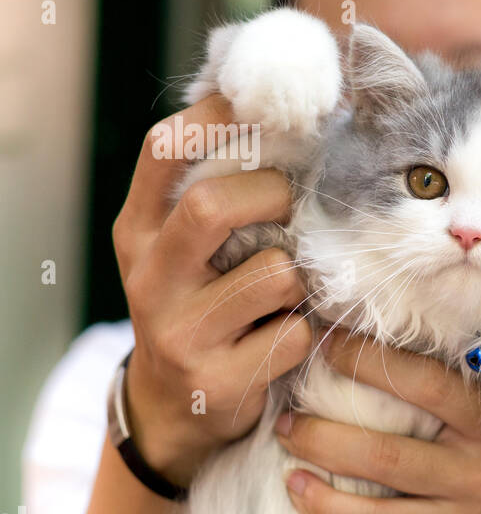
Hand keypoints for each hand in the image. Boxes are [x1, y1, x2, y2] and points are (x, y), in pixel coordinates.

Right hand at [112, 95, 314, 482]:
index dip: (217, 117)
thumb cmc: (202, 306)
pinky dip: (307, 331)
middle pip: (212, 207)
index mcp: (140, 231)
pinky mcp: (217, 380)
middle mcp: (150, 276)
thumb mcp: (188, 250)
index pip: (164, 151)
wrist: (173, 410)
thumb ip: (219, 191)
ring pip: (273, 274)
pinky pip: (295, 334)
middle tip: (294, 206)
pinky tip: (289, 336)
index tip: (267, 103)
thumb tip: (287, 112)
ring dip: (302, 276)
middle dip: (273, 197)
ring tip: (292, 290)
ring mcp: (179, 332)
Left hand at [273, 332, 480, 513]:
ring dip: (322, 459)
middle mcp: (477, 458)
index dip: (369, 360)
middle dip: (326, 425)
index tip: (325, 343)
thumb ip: (442, 390)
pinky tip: (298, 491)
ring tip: (286, 443)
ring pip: (380, 482)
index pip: (426, 381)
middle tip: (286, 410)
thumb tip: (365, 340)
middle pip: (391, 442)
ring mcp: (460, 501)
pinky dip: (329, 509)